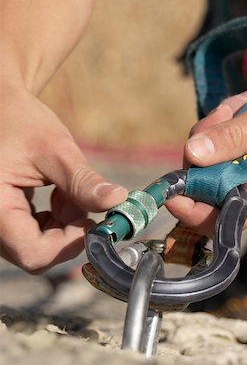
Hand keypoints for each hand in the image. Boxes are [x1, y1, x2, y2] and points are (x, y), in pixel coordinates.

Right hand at [0, 86, 127, 272]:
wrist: (3, 109)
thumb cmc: (22, 122)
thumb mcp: (56, 150)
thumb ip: (83, 182)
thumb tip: (117, 200)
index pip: (34, 253)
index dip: (69, 243)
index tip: (91, 220)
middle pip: (36, 254)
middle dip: (67, 233)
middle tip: (77, 200)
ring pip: (36, 248)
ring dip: (62, 227)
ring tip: (64, 192)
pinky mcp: (4, 221)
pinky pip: (33, 237)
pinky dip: (53, 223)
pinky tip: (56, 196)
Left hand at [167, 79, 246, 235]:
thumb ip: (235, 136)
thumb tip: (192, 154)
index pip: (221, 220)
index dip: (189, 210)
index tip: (169, 188)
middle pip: (207, 188)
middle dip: (203, 150)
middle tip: (224, 114)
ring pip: (208, 167)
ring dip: (214, 133)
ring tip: (240, 108)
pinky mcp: (245, 170)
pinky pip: (219, 156)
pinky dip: (221, 132)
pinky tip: (241, 113)